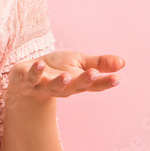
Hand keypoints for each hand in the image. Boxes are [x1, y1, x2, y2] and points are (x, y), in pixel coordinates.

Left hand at [8, 50, 124, 103]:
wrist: (26, 76)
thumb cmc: (56, 69)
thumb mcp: (79, 62)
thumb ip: (99, 63)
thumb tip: (123, 63)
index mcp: (77, 83)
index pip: (94, 85)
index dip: (105, 83)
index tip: (118, 78)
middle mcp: (62, 88)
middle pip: (76, 87)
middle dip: (85, 81)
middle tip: (94, 73)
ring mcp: (44, 86)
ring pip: (54, 87)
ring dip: (60, 82)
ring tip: (67, 75)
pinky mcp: (27, 81)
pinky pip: (31, 78)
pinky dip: (35, 72)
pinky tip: (39, 64)